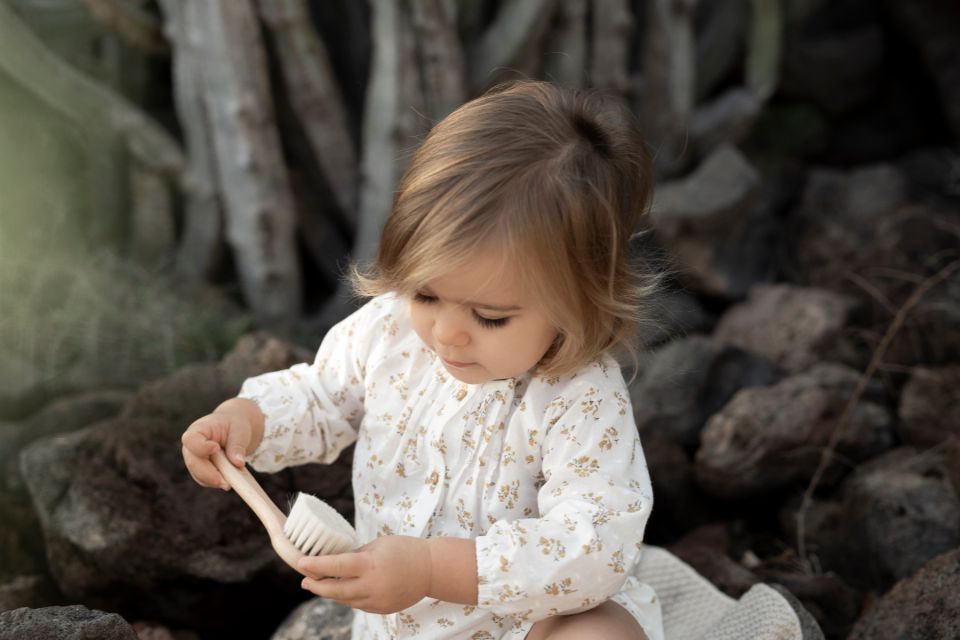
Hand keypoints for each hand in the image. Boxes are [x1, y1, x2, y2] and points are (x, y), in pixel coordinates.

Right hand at [181, 398, 260, 489]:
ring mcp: (194, 459)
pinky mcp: (200, 469)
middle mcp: (191, 446)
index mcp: (198, 429)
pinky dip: (216, 482)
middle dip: (209, 474)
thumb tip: (238, 463)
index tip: (216, 448)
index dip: (201, 447)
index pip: (191, 440)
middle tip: (226, 483)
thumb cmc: (234, 426)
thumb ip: (237, 445)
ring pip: (198, 475)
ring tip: (231, 483)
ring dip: (214, 480)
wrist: (233, 429)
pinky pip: (205, 480)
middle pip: (193, 462)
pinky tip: (229, 482)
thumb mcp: (239, 430)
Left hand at [297, 535, 431, 613]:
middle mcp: (372, 585)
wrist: (432, 569)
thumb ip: (356, 555)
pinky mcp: (382, 609)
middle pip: (335, 589)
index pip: (336, 566)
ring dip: (330, 593)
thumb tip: (336, 562)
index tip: (301, 563)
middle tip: (304, 581)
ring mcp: (377, 600)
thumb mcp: (378, 545)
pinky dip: (348, 597)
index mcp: (371, 565)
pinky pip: (358, 605)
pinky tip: (342, 591)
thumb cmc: (405, 550)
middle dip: (317, 585)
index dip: (316, 565)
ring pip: (345, 600)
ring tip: (319, 585)